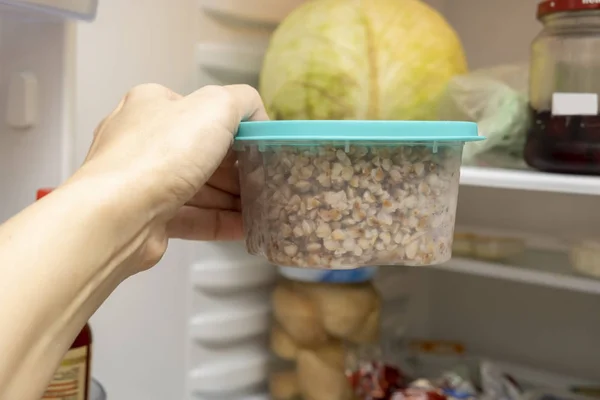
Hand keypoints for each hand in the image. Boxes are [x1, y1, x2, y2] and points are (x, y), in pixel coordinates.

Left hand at [72, 83, 267, 270]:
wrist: (118, 215)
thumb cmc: (162, 154)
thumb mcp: (215, 107)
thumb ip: (243, 101)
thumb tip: (257, 115)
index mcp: (153, 105)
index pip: (202, 111)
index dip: (235, 128)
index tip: (259, 146)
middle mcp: (143, 140)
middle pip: (203, 153)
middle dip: (237, 169)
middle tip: (265, 181)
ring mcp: (142, 181)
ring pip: (199, 188)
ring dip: (232, 198)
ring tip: (264, 209)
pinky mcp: (148, 217)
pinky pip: (193, 217)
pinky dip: (221, 221)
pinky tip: (247, 228)